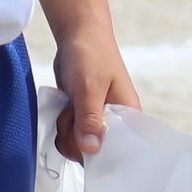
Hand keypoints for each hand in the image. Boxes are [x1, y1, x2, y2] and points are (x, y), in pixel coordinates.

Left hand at [52, 26, 140, 160]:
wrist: (78, 35)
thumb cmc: (91, 56)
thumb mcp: (89, 88)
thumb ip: (89, 119)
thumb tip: (91, 150)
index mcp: (129, 116)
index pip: (122, 151)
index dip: (103, 156)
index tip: (85, 143)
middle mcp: (115, 122)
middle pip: (96, 153)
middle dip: (76, 139)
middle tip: (73, 115)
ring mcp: (97, 120)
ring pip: (79, 146)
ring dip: (66, 131)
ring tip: (69, 106)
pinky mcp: (83, 117)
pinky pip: (70, 135)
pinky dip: (62, 125)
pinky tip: (64, 107)